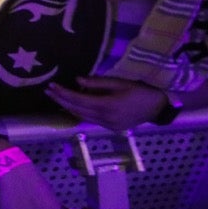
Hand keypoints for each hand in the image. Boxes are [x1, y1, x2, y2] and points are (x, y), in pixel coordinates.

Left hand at [46, 75, 167, 130]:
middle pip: (77, 110)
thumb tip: (77, 80)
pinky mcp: (111, 128)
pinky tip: (74, 105)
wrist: (158, 108)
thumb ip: (98, 82)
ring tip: (57, 97)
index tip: (52, 86)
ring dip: (69, 107)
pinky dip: (80, 112)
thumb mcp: (120, 83)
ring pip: (82, 117)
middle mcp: (105, 118)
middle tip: (49, 91)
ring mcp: (108, 125)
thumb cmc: (140, 91)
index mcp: (108, 106)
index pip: (79, 100)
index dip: (64, 93)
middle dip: (61, 101)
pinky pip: (90, 120)